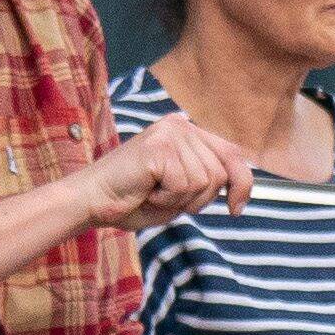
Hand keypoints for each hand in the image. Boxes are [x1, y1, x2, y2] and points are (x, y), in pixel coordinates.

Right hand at [77, 115, 259, 233]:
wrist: (92, 201)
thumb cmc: (132, 199)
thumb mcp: (180, 191)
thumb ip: (207, 181)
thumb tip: (242, 190)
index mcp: (187, 132)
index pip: (232, 154)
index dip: (242, 184)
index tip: (236, 210)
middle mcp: (181, 125)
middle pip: (220, 172)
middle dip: (200, 198)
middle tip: (167, 199)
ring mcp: (170, 133)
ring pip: (205, 180)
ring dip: (180, 199)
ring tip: (154, 193)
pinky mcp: (159, 147)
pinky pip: (184, 184)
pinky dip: (167, 199)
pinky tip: (146, 191)